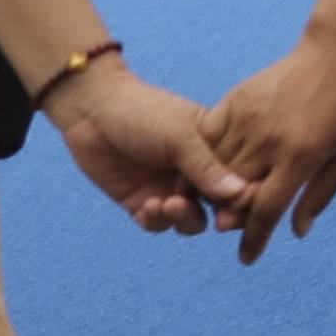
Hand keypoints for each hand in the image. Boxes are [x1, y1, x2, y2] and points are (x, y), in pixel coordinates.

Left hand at [46, 59, 240, 235]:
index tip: (242, 203)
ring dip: (184, 218)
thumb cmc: (143, 112)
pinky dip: (157, 221)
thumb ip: (208, 168)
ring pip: (190, 220)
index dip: (244, 195)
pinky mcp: (141, 202)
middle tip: (213, 217)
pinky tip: (148, 206)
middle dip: (218, 214)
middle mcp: (195, 173)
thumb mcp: (181, 137)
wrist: (91, 111)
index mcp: (214, 150)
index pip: (240, 179)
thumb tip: (242, 194)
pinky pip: (158, 224)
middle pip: (220, 206)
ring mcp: (168, 189)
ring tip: (170, 204)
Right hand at [206, 27, 335, 264]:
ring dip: (215, 191)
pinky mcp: (235, 101)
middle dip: (232, 218)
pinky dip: (207, 157)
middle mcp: (269, 140)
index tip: (247, 257)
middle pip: (233, 194)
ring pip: (216, 169)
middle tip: (234, 227)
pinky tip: (215, 167)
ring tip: (222, 200)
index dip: (254, 239)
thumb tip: (295, 232)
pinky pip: (209, 138)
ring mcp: (248, 119)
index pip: (265, 211)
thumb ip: (319, 195)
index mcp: (300, 157)